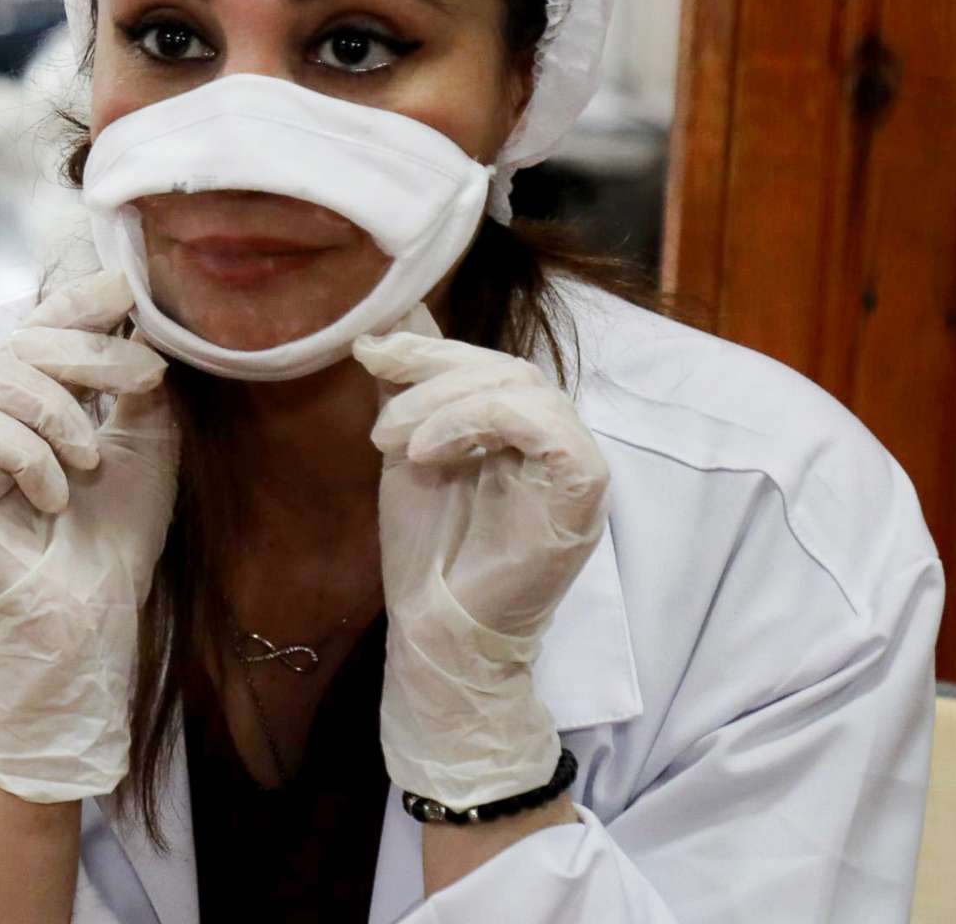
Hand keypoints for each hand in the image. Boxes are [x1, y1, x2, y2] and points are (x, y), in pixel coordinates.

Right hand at [0, 270, 179, 802]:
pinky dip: (34, 459)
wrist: (88, 615)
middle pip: (22, 341)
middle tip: (144, 377)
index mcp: (30, 400)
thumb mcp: (144, 442)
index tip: (126, 282)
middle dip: (89, 351)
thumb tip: (140, 317)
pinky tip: (54, 499)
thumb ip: (133, 382)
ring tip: (92, 458)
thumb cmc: (114, 537)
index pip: (42, 327)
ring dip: (64, 411)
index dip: (78, 299)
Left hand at [353, 319, 608, 809]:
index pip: (489, 363)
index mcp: (522, 430)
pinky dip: (476, 422)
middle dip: (432, 371)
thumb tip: (381, 327)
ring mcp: (577, 461)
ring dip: (444, 401)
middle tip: (378, 418)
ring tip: (394, 442)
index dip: (430, 348)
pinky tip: (428, 452)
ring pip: (522, 385)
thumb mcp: (409, 451)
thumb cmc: (427, 548)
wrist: (439, 627)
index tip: (370, 353)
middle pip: (505, 367)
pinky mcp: (585, 485)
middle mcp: (557, 439)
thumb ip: (408, 392)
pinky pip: (542, 423)